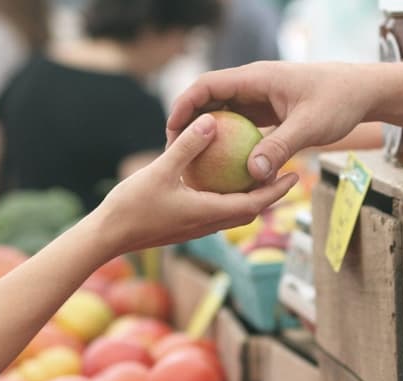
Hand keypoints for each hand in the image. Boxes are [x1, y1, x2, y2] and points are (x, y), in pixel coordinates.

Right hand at [93, 113, 298, 255]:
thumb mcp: (160, 170)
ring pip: (233, 213)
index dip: (277, 190)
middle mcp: (207, 224)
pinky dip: (227, 197)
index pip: (254, 204)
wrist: (107, 237)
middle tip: (287, 173)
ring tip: (260, 175)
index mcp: (209, 213)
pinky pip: (215, 211)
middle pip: (249, 210)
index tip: (295, 175)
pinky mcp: (184, 226)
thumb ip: (187, 146)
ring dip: (250, 197)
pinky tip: (221, 180)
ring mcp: (196, 227)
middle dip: (270, 194)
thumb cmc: (132, 206)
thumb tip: (211, 121)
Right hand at [167, 61, 377, 182]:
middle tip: (174, 152)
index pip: (208, 85)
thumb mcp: (309, 126)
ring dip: (208, 134)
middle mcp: (254, 85)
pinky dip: (230, 142)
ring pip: (224, 113)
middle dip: (189, 122)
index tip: (171, 130)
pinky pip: (242, 125)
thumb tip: (253, 174)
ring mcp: (261, 98)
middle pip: (210, 99)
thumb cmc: (339, 101)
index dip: (184, 105)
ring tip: (193, 162)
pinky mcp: (269, 111)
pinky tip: (224, 168)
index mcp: (257, 78)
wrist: (362, 92)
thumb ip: (280, 148)